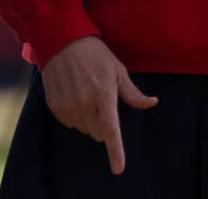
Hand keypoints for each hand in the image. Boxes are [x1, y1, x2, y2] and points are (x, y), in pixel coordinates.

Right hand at [41, 35, 157, 174]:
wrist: (61, 40)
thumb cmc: (94, 53)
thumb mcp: (117, 69)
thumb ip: (132, 92)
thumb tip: (152, 103)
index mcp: (103, 93)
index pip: (111, 129)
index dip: (115, 151)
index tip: (118, 169)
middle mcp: (84, 102)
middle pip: (99, 133)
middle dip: (103, 123)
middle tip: (101, 101)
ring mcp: (68, 105)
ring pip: (85, 129)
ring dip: (89, 119)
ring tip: (86, 93)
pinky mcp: (55, 106)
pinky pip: (70, 123)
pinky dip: (75, 115)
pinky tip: (74, 94)